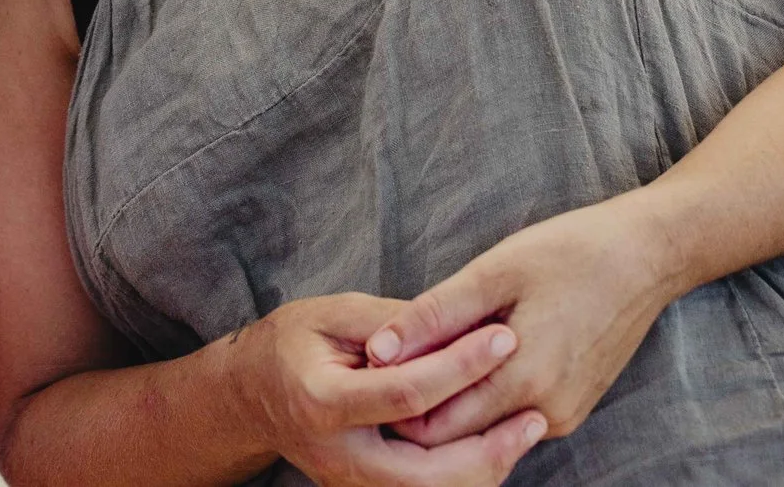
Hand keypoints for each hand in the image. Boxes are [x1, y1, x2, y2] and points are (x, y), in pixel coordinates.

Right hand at [230, 293, 546, 486]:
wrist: (249, 396)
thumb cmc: (290, 344)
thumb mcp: (331, 314)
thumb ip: (390, 323)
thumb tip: (451, 325)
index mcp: (322, 402)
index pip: (405, 394)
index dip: (459, 366)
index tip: (503, 338)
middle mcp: (337, 456)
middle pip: (426, 474)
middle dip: (486, 450)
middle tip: (533, 417)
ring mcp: (350, 484)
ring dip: (484, 468)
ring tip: (526, 430)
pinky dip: (464, 474)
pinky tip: (496, 444)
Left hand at [367, 195, 684, 448]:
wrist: (649, 255)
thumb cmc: (572, 252)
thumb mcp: (494, 272)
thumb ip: (434, 315)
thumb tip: (377, 349)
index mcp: (524, 379)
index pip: (432, 425)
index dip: (395, 394)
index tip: (379, 355)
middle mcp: (546, 413)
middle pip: (453, 434)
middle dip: (418, 399)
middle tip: (397, 347)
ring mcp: (562, 415)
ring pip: (481, 426)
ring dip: (451, 395)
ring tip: (434, 341)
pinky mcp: (571, 408)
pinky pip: (509, 415)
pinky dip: (483, 392)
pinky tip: (472, 350)